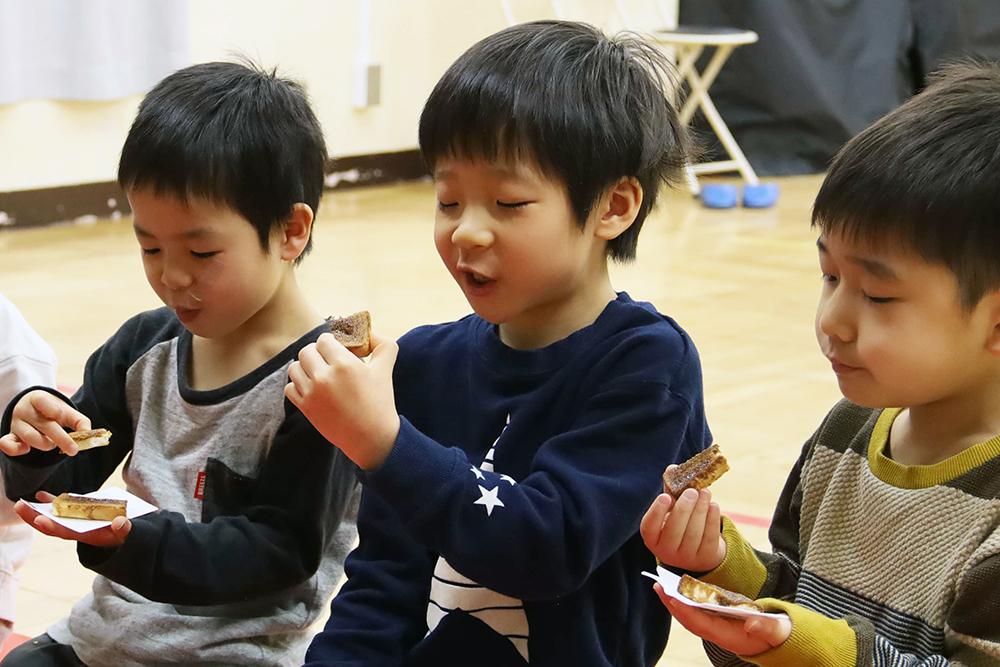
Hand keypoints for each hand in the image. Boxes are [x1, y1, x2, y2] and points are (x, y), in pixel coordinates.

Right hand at [0, 390, 90, 456]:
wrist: (32, 411)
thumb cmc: (53, 411)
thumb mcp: (67, 411)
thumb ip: (80, 421)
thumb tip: (87, 433)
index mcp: (38, 399)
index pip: (43, 401)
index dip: (54, 410)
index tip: (62, 418)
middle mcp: (24, 410)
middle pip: (43, 425)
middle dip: (61, 439)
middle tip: (73, 450)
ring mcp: (16, 423)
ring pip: (30, 437)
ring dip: (46, 445)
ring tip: (53, 444)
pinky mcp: (10, 436)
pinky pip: (7, 444)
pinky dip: (15, 450)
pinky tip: (27, 451)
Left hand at [14, 491, 130, 547]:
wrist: (123, 536)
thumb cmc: (124, 536)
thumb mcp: (126, 534)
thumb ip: (124, 529)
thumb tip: (120, 522)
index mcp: (87, 536)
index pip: (66, 533)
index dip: (53, 527)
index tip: (40, 520)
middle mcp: (77, 531)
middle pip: (52, 526)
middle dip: (34, 518)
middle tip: (20, 506)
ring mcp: (75, 524)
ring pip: (53, 519)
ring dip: (37, 511)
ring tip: (22, 503)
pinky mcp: (77, 516)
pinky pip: (61, 510)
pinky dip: (51, 503)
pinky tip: (41, 495)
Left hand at [285, 330, 400, 470]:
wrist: (372, 438)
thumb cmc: (380, 402)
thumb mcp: (386, 369)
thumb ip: (382, 344)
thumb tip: (370, 333)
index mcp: (344, 364)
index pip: (324, 340)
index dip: (331, 342)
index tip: (338, 349)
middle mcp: (324, 377)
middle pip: (306, 351)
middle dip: (317, 352)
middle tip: (328, 360)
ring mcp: (312, 393)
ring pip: (294, 368)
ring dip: (304, 367)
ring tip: (318, 373)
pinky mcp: (306, 408)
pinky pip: (290, 388)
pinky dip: (298, 385)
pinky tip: (312, 388)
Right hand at [640, 476, 725, 571]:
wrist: (698, 551)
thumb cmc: (679, 524)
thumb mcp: (671, 510)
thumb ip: (671, 491)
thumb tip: (672, 468)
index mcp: (652, 538)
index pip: (649, 526)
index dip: (657, 512)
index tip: (665, 496)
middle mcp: (666, 551)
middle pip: (674, 530)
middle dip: (684, 509)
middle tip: (692, 491)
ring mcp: (686, 558)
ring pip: (693, 533)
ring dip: (700, 510)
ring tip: (705, 492)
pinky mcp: (706, 558)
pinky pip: (709, 538)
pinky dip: (712, 520)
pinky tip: (713, 505)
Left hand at [659, 587, 790, 655]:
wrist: (781, 641)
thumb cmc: (780, 636)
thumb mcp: (779, 632)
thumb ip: (768, 628)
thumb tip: (752, 623)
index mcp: (729, 638)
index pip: (701, 625)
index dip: (685, 612)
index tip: (672, 598)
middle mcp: (719, 634)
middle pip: (690, 620)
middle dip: (673, 604)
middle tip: (658, 586)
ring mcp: (718, 626)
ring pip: (692, 614)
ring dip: (677, 600)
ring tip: (662, 584)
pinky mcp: (719, 618)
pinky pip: (699, 609)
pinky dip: (688, 598)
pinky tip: (679, 587)